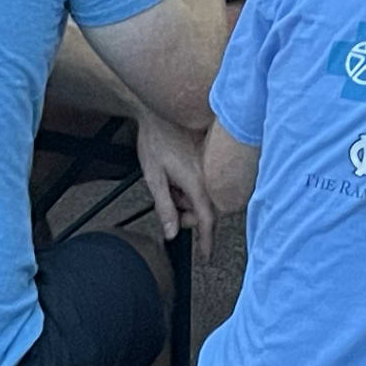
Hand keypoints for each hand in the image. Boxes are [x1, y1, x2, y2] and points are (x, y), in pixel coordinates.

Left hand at [134, 110, 214, 242]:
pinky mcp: (212, 156)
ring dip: (189, 199)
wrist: (162, 108)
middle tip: (171, 209)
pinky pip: (207, 181)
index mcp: (196, 181)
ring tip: (170, 184)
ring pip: (207, 195)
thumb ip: (164, 207)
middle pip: (207, 210)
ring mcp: (213, 164)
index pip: (207, 220)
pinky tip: (178, 175)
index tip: (206, 256)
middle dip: (190, 215)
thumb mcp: (153, 177)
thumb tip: (172, 232)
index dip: (207, 241)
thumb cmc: (155, 139)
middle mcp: (210, 173)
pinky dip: (193, 186)